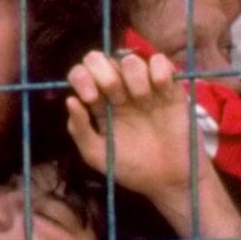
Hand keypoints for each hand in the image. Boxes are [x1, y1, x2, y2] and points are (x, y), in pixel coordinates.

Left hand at [63, 49, 205, 204]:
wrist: (170, 181)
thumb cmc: (132, 169)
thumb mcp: (98, 156)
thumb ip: (80, 130)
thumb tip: (70, 100)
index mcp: (99, 103)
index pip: (81, 74)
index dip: (82, 78)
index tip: (91, 98)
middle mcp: (118, 90)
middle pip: (100, 59)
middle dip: (105, 74)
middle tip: (116, 98)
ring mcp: (144, 86)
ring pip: (131, 59)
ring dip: (134, 78)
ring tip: (144, 101)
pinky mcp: (170, 87)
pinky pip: (161, 61)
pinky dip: (159, 71)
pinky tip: (162, 91)